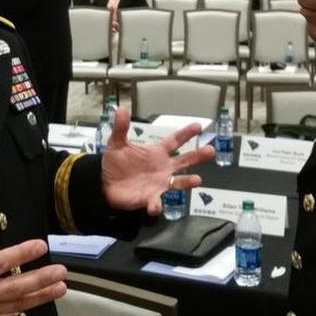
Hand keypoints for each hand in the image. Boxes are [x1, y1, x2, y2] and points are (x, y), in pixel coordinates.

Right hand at [0, 188, 67, 315]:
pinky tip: (33, 303)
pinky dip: (20, 310)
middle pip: (16, 287)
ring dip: (40, 296)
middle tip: (61, 271)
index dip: (23, 253)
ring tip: (59, 288)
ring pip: (16, 304)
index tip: (41, 245)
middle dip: (41, 279)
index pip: (2, 262)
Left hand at [100, 108, 214, 215]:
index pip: (175, 141)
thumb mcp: (116, 143)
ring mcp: (159, 183)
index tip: (198, 126)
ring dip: (187, 181)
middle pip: (184, 161)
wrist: (104, 184)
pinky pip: (156, 203)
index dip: (186, 133)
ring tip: (197, 180)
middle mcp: (162, 168)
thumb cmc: (115, 163)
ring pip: (178, 183)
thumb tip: (121, 109)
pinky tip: (155, 206)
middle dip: (198, 156)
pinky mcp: (150, 198)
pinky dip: (156, 205)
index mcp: (156, 153)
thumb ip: (121, 127)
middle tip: (210, 151)